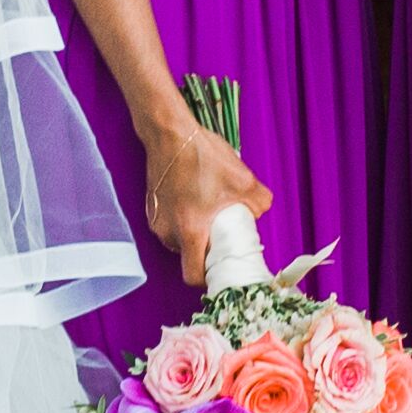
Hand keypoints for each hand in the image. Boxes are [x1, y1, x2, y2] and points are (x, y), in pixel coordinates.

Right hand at [140, 116, 277, 291]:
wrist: (169, 132)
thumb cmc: (202, 156)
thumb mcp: (243, 179)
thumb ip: (260, 203)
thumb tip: (259, 213)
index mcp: (190, 230)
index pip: (193, 276)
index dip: (208, 279)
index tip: (220, 269)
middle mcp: (168, 231)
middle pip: (187, 257)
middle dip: (204, 251)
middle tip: (221, 234)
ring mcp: (156, 219)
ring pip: (177, 240)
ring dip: (193, 234)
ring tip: (207, 212)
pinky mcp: (151, 207)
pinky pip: (169, 224)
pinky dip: (181, 219)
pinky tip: (193, 199)